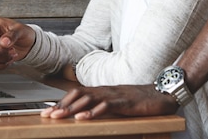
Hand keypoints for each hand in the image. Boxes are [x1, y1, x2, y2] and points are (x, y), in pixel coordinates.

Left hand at [40, 84, 176, 119]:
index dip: (61, 102)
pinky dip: (93, 112)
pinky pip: (106, 106)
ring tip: (59, 116)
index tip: (48, 111)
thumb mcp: (116, 103)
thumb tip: (86, 114)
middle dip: (61, 105)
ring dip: (72, 108)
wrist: (160, 93)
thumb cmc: (138, 100)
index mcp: (101, 91)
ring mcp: (114, 95)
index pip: (77, 94)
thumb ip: (102, 106)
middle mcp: (104, 91)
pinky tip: (83, 118)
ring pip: (88, 99)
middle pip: (78, 94)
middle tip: (47, 115)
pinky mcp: (124, 102)